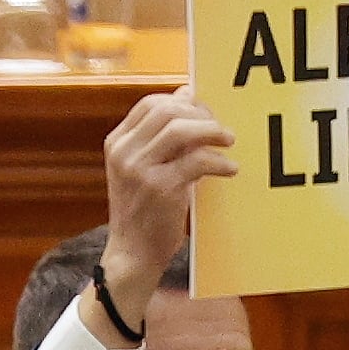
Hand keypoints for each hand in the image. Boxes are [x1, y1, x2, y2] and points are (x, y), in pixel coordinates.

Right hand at [97, 89, 237, 336]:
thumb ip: (161, 138)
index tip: (205, 113)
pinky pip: (197, 161)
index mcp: (118, 143)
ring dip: (212, 132)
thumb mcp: (143, 170)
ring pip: (181, 130)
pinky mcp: (160, 189)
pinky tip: (230, 170)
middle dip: (201, 114)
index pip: (150, 103)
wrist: (132, 255)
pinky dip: (219, 163)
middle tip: (222, 130)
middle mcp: (125, 152)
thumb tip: (186, 95)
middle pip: (167, 111)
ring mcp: (140, 170)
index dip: (182, 102)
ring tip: (230, 142)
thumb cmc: (144, 212)